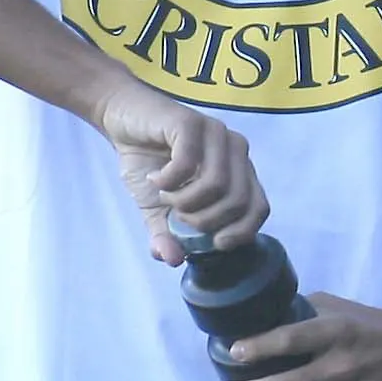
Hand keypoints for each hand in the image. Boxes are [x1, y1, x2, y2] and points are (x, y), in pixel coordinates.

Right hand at [95, 81, 264, 262]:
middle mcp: (236, 151)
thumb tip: (173, 261)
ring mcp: (217, 134)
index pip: (259, 208)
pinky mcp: (191, 122)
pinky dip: (168, 180)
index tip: (213, 242)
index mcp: (238, 171)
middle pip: (238, 201)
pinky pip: (189, 163)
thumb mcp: (156, 209)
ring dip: (184, 200)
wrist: (122, 120)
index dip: (240, 232)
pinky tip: (155, 178)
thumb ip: (167, 235)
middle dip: (204, 220)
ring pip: (217, 184)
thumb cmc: (148, 163)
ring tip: (165, 195)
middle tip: (178, 214)